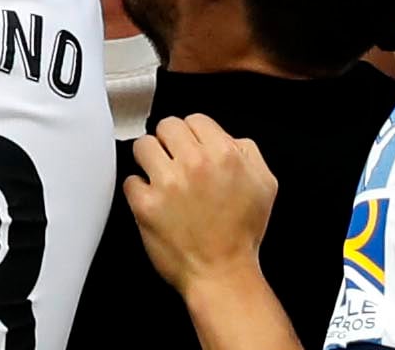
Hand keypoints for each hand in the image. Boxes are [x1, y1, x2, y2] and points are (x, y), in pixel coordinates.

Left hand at [126, 114, 278, 295]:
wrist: (223, 275)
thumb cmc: (241, 235)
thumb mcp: (264, 185)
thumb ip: (247, 151)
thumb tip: (226, 137)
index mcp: (225, 155)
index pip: (195, 119)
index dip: (193, 136)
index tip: (191, 150)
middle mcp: (195, 164)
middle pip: (166, 126)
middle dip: (170, 143)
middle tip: (175, 163)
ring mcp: (168, 184)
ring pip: (143, 145)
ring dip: (150, 161)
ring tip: (160, 179)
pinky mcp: (146, 205)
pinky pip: (130, 180)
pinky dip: (139, 190)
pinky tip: (154, 202)